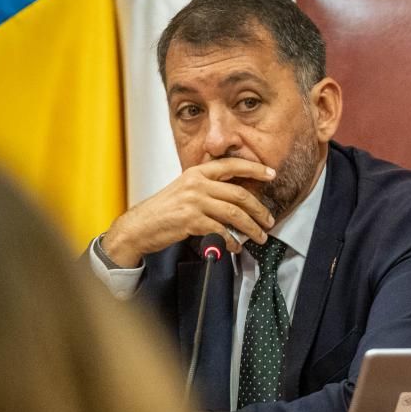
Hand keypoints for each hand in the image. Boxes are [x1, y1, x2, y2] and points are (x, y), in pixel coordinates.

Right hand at [102, 158, 277, 267]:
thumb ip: (208, 189)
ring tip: (259, 237)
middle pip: (239, 194)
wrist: (139, 226)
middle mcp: (196, 184)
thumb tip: (236, 198)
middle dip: (259, 209)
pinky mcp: (191, 220)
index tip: (270, 173)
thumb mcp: (185, 190)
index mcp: (197, 173)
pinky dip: (232, 241)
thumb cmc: (163, 211)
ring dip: (251, 228)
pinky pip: (221, 230)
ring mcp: (194, 201)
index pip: (231, 165)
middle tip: (269, 220)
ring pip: (234, 214)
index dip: (254, 168)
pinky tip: (236, 246)